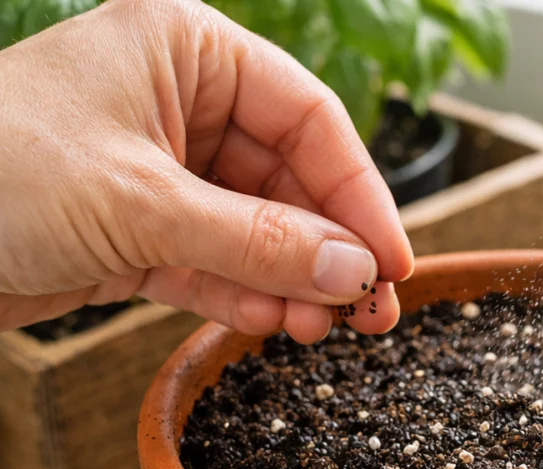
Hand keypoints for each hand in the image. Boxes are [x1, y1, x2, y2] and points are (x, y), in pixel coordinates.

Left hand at [0, 0, 413, 342]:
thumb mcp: (141, 204)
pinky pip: (215, 261)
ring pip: (257, 228)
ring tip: (323, 330)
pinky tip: (275, 325)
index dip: (359, 193)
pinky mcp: (136, 229)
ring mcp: (159, 170)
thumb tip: (358, 272)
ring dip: (292, 281)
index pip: (308, 119)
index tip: (393, 260)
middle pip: (290, 179)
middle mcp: (181, 103)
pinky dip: (245, 295)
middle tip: (370, 311)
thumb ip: (259, 241)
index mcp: (187, 51)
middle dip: (329, 249)